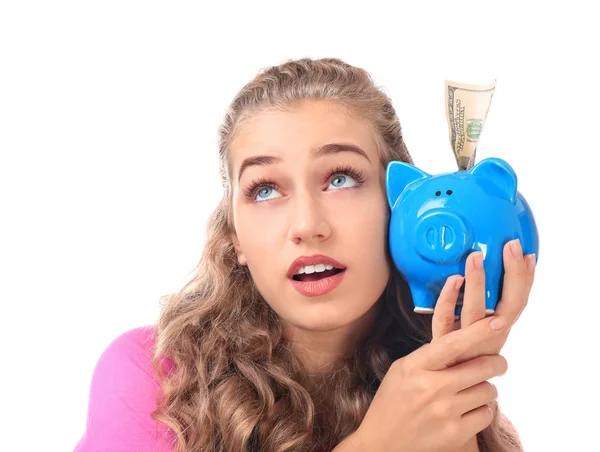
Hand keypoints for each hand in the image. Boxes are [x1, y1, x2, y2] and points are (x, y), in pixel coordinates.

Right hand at [351, 316, 508, 451]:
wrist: (382, 441)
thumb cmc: (392, 400)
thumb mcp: (401, 369)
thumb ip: (428, 355)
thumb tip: (460, 338)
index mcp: (416, 366)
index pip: (453, 344)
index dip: (478, 331)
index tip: (498, 321)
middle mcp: (431, 388)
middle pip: (481, 367)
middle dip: (497, 363)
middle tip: (498, 363)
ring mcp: (444, 412)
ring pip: (488, 391)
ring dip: (486, 388)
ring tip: (472, 390)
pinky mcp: (454, 433)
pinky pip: (486, 414)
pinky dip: (481, 411)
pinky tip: (467, 410)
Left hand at [432, 238, 535, 365]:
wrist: (441, 387)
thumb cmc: (462, 354)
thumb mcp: (480, 331)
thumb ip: (488, 308)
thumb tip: (494, 272)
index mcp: (499, 331)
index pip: (519, 303)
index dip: (526, 279)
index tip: (528, 254)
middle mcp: (487, 338)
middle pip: (507, 306)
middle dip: (513, 275)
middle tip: (511, 247)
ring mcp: (466, 342)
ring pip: (475, 312)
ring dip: (478, 283)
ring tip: (476, 257)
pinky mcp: (443, 345)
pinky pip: (445, 320)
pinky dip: (448, 299)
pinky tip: (452, 280)